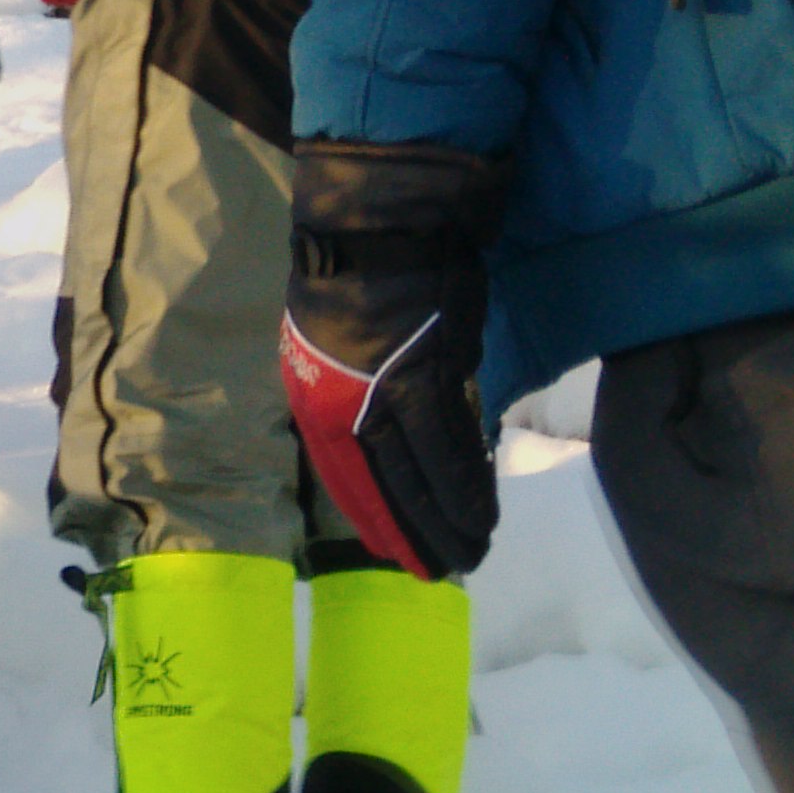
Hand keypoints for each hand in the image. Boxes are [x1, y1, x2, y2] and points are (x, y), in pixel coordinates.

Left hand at [279, 141, 509, 579]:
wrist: (379, 219)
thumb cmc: (364, 273)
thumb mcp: (342, 340)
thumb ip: (365, 388)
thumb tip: (394, 425)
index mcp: (314, 395)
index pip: (344, 473)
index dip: (372, 514)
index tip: (393, 551)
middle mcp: (340, 403)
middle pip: (379, 484)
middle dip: (409, 532)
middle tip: (437, 572)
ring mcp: (383, 393)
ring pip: (417, 475)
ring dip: (445, 521)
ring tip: (468, 557)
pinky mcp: (425, 379)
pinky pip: (449, 448)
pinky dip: (466, 485)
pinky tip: (479, 517)